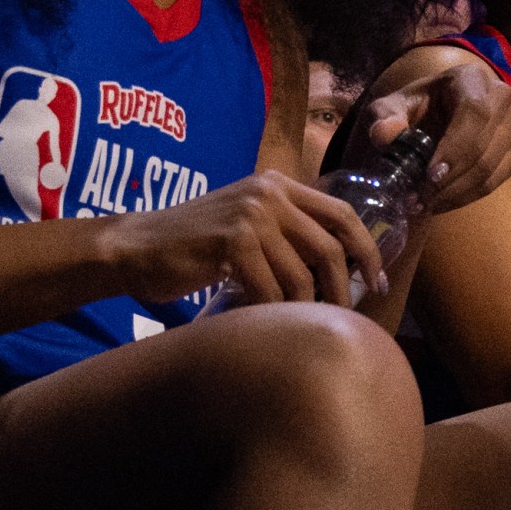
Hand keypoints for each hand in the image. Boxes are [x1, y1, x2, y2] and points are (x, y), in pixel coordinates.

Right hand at [104, 169, 386, 306]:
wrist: (133, 248)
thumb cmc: (193, 248)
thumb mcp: (248, 227)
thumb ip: (288, 235)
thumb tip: (344, 272)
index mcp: (278, 185)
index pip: (344, 214)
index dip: (368, 250)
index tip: (377, 282)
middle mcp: (268, 193)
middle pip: (331, 248)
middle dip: (343, 289)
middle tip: (341, 317)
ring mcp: (250, 215)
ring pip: (302, 276)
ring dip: (301, 308)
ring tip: (292, 324)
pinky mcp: (232, 241)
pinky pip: (270, 290)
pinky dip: (268, 314)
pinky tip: (258, 322)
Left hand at [339, 43, 510, 218]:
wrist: (435, 114)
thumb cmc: (414, 108)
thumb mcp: (391, 107)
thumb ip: (384, 117)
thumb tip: (385, 134)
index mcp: (471, 78)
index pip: (474, 112)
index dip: (456, 147)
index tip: (431, 176)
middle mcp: (501, 97)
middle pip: (484, 146)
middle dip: (450, 180)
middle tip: (417, 199)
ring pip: (491, 168)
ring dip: (456, 193)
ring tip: (423, 204)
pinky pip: (496, 180)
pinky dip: (467, 196)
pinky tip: (440, 203)